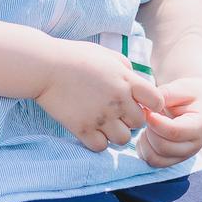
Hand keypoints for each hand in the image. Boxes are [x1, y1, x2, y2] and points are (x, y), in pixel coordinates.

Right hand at [33, 41, 169, 151]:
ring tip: (104, 123)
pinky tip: (91, 130)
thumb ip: (127, 69)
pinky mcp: (83, 129)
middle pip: (139, 123)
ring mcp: (101, 116)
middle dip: (130, 119)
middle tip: (116, 112)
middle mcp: (118, 100)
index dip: (151, 105)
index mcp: (126, 80)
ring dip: (115, 133)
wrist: (45, 66)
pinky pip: (101, 147)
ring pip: (123, 139)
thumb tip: (139, 83)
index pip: (156, 101)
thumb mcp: (107, 55)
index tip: (139, 103)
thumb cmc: (75, 57)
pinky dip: (98, 141)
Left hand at [133, 76, 201, 168]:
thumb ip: (165, 94)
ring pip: (156, 158)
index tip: (147, 111)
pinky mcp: (173, 160)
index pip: (174, 132)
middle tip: (147, 115)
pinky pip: (153, 162)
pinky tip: (146, 134)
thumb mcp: (180, 87)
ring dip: (145, 142)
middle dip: (150, 130)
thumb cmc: (188, 93)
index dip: (156, 123)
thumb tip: (148, 106)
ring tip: (147, 125)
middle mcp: (194, 145)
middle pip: (163, 147)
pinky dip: (144, 150)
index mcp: (200, 125)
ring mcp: (184, 155)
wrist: (197, 103)